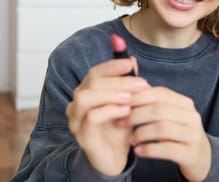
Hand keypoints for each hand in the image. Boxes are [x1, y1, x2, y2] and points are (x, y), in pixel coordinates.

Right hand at [66, 57, 149, 175]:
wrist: (116, 158)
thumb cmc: (119, 128)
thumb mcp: (127, 102)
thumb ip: (127, 82)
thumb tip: (131, 59)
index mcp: (86, 92)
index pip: (94, 73)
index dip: (112, 66)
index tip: (131, 64)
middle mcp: (77, 104)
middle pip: (91, 83)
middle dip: (118, 81)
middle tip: (141, 84)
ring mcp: (77, 121)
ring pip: (86, 98)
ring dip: (111, 94)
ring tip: (131, 97)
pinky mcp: (83, 137)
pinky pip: (92, 118)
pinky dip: (110, 111)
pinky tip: (126, 111)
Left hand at [129, 87, 211, 181]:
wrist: (201, 157)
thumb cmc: (177, 133)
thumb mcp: (169, 115)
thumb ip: (152, 103)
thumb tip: (127, 87)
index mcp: (185, 103)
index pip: (160, 93)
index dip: (138, 97)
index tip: (119, 104)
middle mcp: (192, 116)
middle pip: (159, 109)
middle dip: (136, 115)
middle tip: (120, 123)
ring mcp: (193, 135)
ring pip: (162, 128)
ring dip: (141, 133)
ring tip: (130, 139)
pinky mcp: (191, 153)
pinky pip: (167, 149)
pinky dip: (149, 149)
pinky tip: (138, 151)